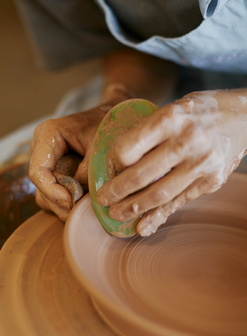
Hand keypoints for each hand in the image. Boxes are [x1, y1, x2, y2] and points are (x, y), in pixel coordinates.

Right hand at [29, 105, 109, 220]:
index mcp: (48, 134)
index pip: (38, 171)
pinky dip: (66, 201)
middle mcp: (40, 147)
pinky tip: (82, 202)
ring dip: (62, 205)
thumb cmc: (108, 125)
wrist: (114, 115)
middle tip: (80, 212)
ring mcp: (45, 160)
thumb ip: (89, 171)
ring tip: (83, 209)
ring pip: (44, 193)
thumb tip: (79, 198)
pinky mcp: (53, 170)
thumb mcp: (102, 146)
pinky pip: (52, 192)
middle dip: (58, 202)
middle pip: (40, 186)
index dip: (51, 191)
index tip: (71, 203)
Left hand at [96, 90, 246, 235]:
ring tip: (115, 214)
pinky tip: (142, 226)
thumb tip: (115, 163)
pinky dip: (158, 216)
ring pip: (158, 194)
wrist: (244, 116)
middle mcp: (186, 141)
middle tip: (102, 198)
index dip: (114, 162)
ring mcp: (201, 164)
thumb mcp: (170, 108)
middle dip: (116, 191)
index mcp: (169, 119)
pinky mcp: (212, 181)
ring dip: (133, 208)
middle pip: (140, 175)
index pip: (128, 149)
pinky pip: (178, 202)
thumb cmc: (197, 112)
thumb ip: (147, 133)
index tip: (109, 167)